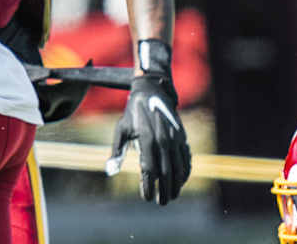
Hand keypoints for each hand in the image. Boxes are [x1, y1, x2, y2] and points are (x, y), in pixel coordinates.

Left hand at [106, 74, 190, 204]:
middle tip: (160, 202)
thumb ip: (117, 151)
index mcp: (147, 139)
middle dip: (164, 190)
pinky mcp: (182, 138)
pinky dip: (185, 173)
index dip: (148, 186)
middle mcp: (163, 141)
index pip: (149, 170)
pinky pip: (186, 160)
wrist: (153, 93)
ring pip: (179, 169)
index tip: (146, 198)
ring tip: (171, 196)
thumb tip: (110, 171)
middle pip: (166, 173)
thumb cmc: (133, 113)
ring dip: (176, 185)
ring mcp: (175, 140)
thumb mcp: (121, 129)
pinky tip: (181, 181)